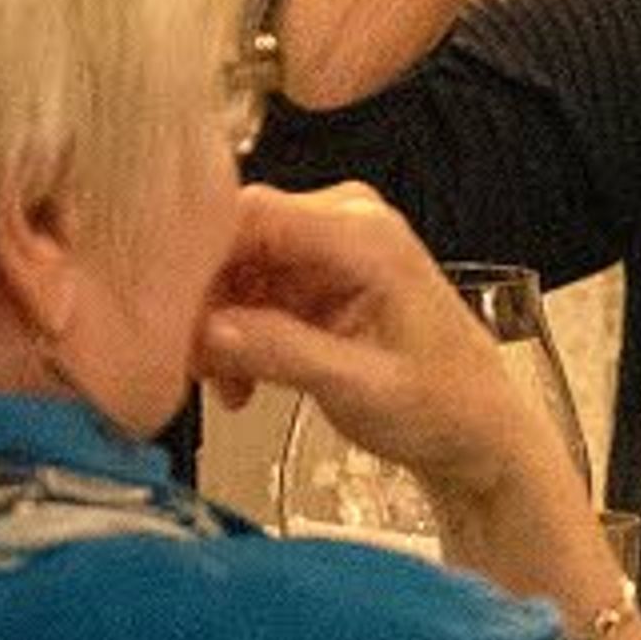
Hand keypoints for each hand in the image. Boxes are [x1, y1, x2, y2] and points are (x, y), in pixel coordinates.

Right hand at [197, 184, 560, 538]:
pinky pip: (250, 289)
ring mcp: (328, 244)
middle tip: (193, 370)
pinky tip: (243, 384)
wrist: (475, 426)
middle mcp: (343, 219)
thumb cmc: (439, 404)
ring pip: (235, 267)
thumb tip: (206, 332)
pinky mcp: (317, 272)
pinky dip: (236, 335)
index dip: (196, 258)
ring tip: (229, 390)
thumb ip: (283, 352)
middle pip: (234, 237)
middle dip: (204, 306)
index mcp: (360, 231)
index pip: (250, 212)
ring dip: (218, 328)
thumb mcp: (359, 388)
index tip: (165, 316)